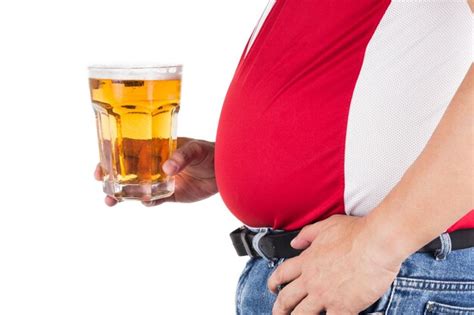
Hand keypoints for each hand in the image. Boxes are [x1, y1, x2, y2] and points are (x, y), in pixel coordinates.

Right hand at [94, 137, 216, 206]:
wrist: (225, 170)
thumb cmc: (210, 152)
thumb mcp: (196, 149)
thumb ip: (182, 156)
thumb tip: (167, 167)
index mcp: (156, 147)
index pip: (129, 150)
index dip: (112, 156)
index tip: (102, 164)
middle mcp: (155, 164)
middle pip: (128, 171)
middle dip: (112, 177)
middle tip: (102, 184)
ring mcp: (162, 180)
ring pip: (137, 188)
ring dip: (124, 195)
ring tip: (111, 201)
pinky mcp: (171, 194)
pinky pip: (155, 200)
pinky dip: (148, 202)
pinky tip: (145, 203)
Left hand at [267, 214, 403, 314]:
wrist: (376, 244)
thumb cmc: (356, 233)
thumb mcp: (326, 226)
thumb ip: (307, 234)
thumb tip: (295, 242)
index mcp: (307, 261)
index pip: (282, 273)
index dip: (273, 282)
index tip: (272, 287)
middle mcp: (311, 280)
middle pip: (286, 298)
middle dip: (279, 308)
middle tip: (278, 313)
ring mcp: (325, 295)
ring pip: (301, 314)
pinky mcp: (342, 307)